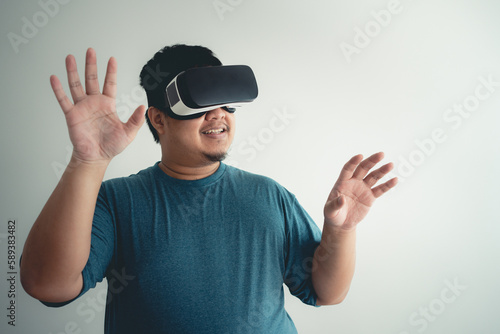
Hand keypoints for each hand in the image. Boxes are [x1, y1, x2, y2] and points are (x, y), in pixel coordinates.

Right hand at [50, 48, 144, 163]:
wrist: (96, 157)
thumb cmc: (112, 146)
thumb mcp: (128, 133)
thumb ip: (135, 120)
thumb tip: (143, 106)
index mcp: (108, 104)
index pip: (110, 84)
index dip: (111, 72)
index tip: (112, 59)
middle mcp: (94, 103)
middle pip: (92, 79)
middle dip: (91, 65)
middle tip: (90, 50)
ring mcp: (82, 107)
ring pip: (76, 85)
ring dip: (73, 71)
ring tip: (70, 57)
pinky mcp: (72, 115)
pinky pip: (63, 100)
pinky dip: (58, 89)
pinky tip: (54, 78)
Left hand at [324, 152, 397, 229]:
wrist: (342, 223)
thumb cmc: (333, 214)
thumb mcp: (330, 211)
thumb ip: (335, 205)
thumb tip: (342, 199)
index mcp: (342, 182)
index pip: (348, 169)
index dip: (353, 162)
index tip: (360, 156)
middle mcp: (354, 182)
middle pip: (363, 168)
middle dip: (372, 161)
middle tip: (381, 154)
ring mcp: (363, 188)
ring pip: (373, 177)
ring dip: (382, 171)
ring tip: (390, 165)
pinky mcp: (370, 197)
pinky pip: (380, 190)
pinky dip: (387, 185)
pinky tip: (395, 180)